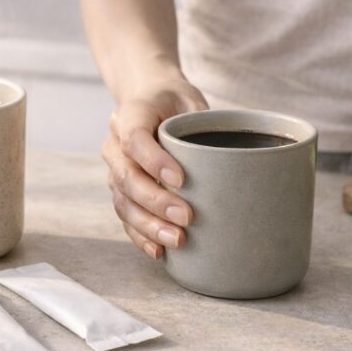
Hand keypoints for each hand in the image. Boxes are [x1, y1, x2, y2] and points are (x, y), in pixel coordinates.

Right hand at [103, 79, 207, 258]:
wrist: (149, 100)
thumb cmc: (176, 103)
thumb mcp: (191, 100)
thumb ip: (204, 124)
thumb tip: (238, 159)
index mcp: (130, 114)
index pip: (135, 138)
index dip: (154, 161)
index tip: (182, 179)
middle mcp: (114, 144)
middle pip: (126, 176)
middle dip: (155, 201)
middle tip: (186, 217)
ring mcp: (114, 170)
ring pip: (123, 202)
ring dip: (148, 225)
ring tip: (177, 239)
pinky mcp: (119, 191)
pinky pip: (125, 217)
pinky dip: (141, 236)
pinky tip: (159, 251)